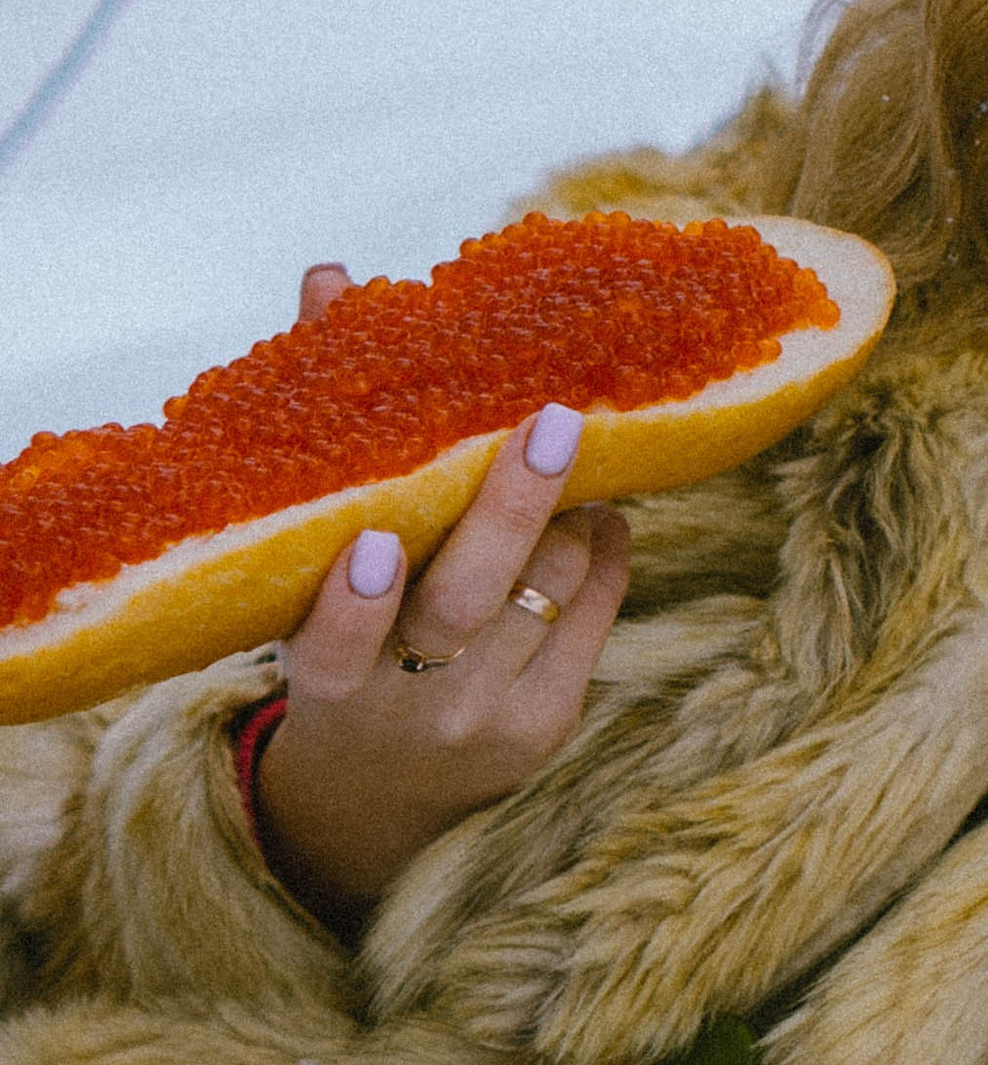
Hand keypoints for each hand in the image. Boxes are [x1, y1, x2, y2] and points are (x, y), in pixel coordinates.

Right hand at [252, 261, 630, 931]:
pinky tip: (599, 508)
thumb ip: (322, 424)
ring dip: (567, 512)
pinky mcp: (549, 723)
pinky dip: (604, 549)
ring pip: (545, 592)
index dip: (355, 601)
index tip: (376, 539)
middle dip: (511, 512)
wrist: (378, 784)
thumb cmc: (339, 630)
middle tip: (550, 422)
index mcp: (323, 674)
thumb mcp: (306, 561)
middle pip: (466, 605)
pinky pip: (595, 615)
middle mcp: (403, 705)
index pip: (331, 646)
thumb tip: (330, 280)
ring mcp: (484, 719)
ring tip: (569, 450)